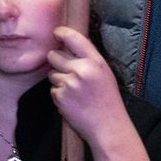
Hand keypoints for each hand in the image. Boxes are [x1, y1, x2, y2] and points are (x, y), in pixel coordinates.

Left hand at [47, 26, 125, 147]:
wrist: (108, 127)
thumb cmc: (107, 100)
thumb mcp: (104, 74)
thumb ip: (88, 59)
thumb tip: (69, 43)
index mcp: (96, 62)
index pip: (73, 38)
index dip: (61, 33)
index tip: (57, 33)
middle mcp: (82, 70)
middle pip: (54, 55)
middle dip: (57, 62)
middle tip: (70, 74)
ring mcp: (70, 83)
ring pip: (51, 73)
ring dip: (59, 80)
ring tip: (76, 92)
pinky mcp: (60, 96)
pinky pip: (52, 89)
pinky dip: (59, 95)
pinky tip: (73, 102)